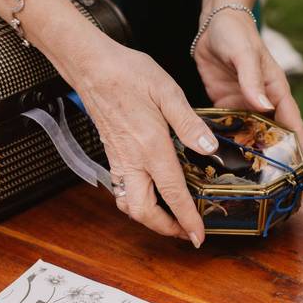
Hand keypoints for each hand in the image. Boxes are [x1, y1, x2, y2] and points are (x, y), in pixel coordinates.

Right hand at [50, 31, 218, 246]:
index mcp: (150, 146)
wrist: (92, 65)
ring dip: (149, 218)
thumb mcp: (168, 92)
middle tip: (186, 231)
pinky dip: (137, 202)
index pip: (172, 193)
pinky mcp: (111, 154)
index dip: (187, 219)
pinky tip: (152, 193)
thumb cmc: (128, 73)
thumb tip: (210, 149)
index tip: (199, 236)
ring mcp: (118, 159)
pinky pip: (122, 189)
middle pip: (143, 212)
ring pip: (129, 204)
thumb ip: (190, 124)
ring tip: (171, 217)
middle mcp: (132, 159)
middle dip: (164, 229)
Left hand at [192, 9, 302, 180]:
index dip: (301, 153)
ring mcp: (245, 106)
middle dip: (282, 163)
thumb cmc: (237, 34)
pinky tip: (225, 163)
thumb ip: (252, 80)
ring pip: (254, 138)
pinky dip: (230, 146)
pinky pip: (231, 130)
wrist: (216, 23)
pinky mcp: (227, 105)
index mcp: (276, 93)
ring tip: (255, 187)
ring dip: (255, 159)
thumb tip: (262, 105)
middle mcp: (264, 104)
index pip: (294, 128)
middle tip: (284, 192)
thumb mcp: (244, 55)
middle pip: (277, 139)